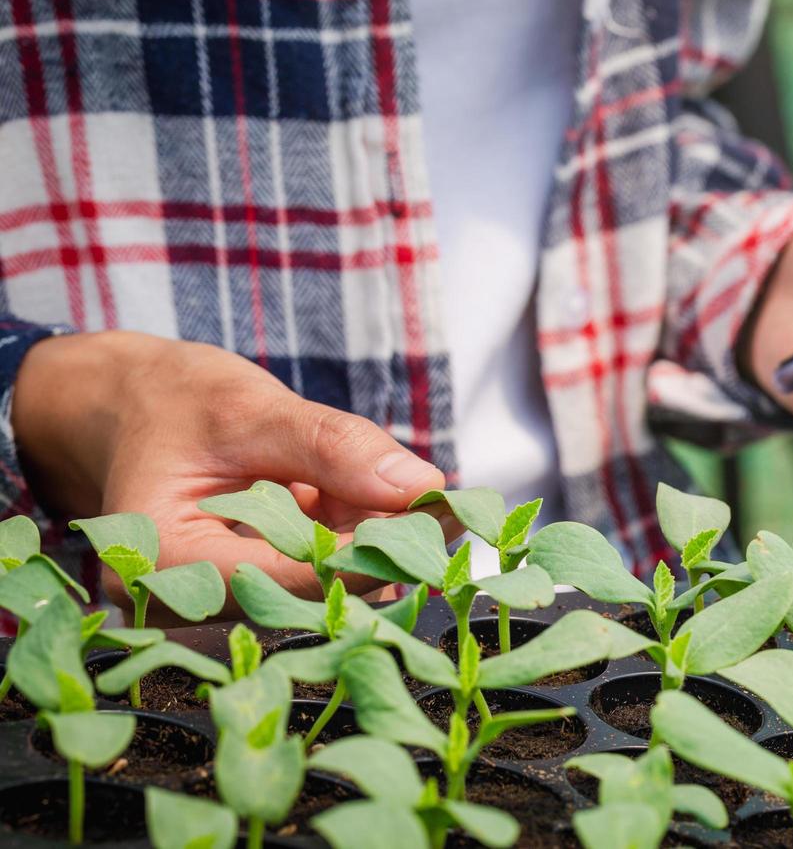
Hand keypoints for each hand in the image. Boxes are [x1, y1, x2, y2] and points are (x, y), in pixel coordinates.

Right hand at [12, 331, 455, 614]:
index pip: (290, 579)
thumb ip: (331, 447)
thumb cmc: (172, 399)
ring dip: (386, 542)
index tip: (439, 523)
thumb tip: (421, 486)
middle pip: (314, 590)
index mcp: (168, 566)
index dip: (371, 556)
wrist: (127, 405)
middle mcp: (195, 598)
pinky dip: (365, 532)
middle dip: (389, 550)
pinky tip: (410, 506)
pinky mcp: (259, 577)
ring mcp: (229, 593)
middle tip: (458, 514)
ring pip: (330, 581)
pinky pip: (324, 564)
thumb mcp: (249, 408)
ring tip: (444, 506)